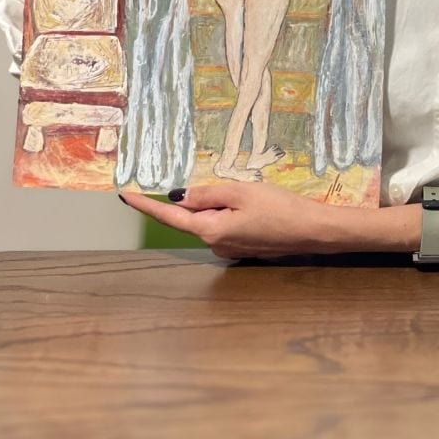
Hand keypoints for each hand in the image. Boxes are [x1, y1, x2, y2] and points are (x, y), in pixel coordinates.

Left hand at [119, 182, 343, 258]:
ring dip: (223, 206)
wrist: (312, 231)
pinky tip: (258, 209)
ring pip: (213, 220)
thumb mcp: (241, 191)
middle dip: (206, 199)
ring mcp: (228, 249)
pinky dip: (234, 214)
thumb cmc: (279, 208)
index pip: (170, 216)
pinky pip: (227, 226)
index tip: (126, 195)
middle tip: (237, 189)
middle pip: (195, 216)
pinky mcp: (242, 248)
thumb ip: (207, 193)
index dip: (147, 205)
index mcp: (210, 229)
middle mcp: (215, 244)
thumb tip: (178, 196)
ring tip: (255, 198)